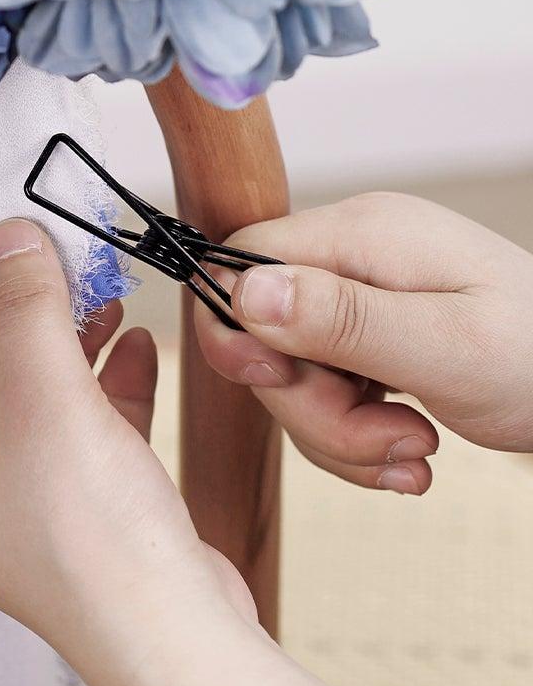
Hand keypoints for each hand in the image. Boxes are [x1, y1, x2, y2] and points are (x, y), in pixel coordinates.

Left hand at [0, 218, 334, 685]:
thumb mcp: (48, 405)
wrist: (181, 638)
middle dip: (16, 305)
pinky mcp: (93, 496)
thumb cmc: (96, 549)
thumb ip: (24, 313)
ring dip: (68, 330)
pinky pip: (89, 414)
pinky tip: (138, 341)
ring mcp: (34, 490)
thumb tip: (6, 236)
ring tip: (102, 286)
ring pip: (37, 383)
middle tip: (50, 249)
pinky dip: (110, 371)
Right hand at [195, 191, 532, 493]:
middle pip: (264, 332)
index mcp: (361, 233)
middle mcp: (354, 255)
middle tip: (384, 437)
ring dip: (343, 432)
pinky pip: (329, 391)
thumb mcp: (444, 347)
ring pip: (294, 373)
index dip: (241, 332)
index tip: (284, 387)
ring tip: (415, 452)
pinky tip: (414, 451)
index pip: (242, 262)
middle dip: (311, 405)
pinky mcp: (377, 336)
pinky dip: (360, 435)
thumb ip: (341, 320)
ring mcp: (365, 296)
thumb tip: (243, 293)